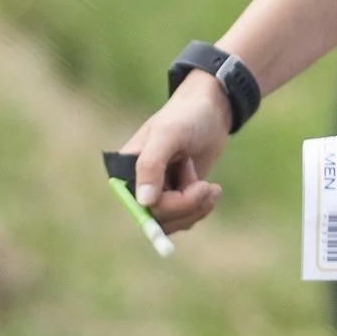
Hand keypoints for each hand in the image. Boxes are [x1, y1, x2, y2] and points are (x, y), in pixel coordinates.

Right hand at [116, 72, 236, 235]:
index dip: (169, 206)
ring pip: (173, 223)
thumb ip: (151, 165)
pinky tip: (212, 189)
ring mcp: (157, 194)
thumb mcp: (168, 134)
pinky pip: (184, 219)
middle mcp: (137, 186)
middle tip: (208, 186)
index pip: (139, 205)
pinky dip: (201, 208)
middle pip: (158, 218)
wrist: (210, 112)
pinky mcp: (176, 199)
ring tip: (209, 185)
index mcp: (125, 170)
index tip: (200, 191)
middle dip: (188, 204)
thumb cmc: (186, 116)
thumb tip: (143, 201)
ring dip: (197, 208)